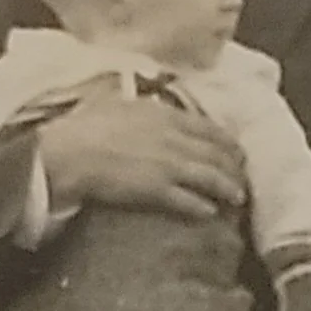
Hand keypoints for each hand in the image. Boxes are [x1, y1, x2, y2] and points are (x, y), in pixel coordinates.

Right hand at [36, 83, 246, 222]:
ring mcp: (168, 165)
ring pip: (211, 177)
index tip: (236, 151)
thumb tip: (142, 98)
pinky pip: (190, 201)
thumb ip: (137, 103)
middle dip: (235, 167)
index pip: (208, 128)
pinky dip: (204, 207)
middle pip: (216, 153)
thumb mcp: (114, 102)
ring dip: (228, 189)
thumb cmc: (83, 126)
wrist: (67, 153)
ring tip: (237, 199)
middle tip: (243, 178)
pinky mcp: (157, 190)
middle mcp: (173, 137)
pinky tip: (211, 213)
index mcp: (163, 114)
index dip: (227, 141)